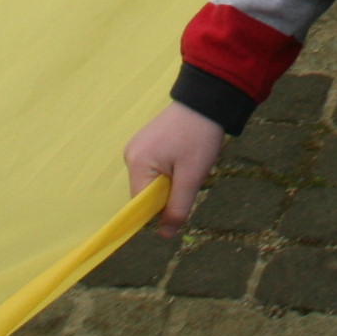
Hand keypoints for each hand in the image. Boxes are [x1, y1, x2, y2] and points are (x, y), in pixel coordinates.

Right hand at [123, 103, 228, 238]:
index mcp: (138, 164)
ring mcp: (137, 148)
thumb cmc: (199, 138)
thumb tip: (165, 235)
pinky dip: (170, 170)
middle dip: (169, 193)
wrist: (206, 100)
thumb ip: (177, 207)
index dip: (161, 209)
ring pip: (152, 182)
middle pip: (146, 194)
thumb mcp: (191, 177)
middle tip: (189, 175)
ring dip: (171, 182)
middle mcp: (131, 156)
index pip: (140, 204)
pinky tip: (183, 156)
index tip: (181, 199)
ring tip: (188, 163)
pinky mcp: (146, 143)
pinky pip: (155, 169)